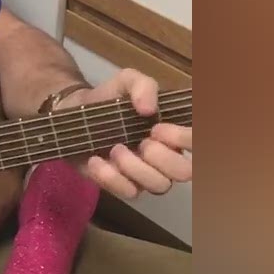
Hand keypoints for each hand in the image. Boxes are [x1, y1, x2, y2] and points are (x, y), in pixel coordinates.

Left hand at [60, 69, 192, 198]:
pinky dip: (110, 177)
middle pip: (184, 172)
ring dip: (135, 167)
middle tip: (142, 141)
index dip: (185, 139)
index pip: (199, 144)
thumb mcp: (127, 81)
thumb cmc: (110, 97)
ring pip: (158, 185)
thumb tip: (149, 109)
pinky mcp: (122, 186)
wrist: (74, 111)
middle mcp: (168, 157)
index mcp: (175, 132)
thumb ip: (143, 85)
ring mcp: (146, 175)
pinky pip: (128, 192)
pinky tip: (96, 160)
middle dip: (162, 157)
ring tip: (115, 148)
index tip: (157, 127)